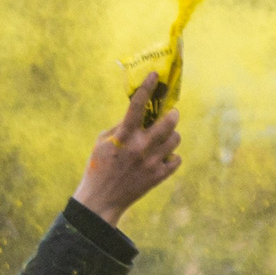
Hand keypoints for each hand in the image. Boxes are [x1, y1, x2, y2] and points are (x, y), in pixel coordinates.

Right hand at [74, 75, 182, 228]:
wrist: (102, 199)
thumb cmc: (99, 166)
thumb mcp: (103, 141)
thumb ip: (121, 126)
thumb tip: (140, 113)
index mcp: (124, 136)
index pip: (138, 105)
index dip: (148, 87)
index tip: (155, 75)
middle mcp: (141, 147)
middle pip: (169, 122)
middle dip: (172, 114)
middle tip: (170, 113)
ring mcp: (152, 162)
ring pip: (175, 139)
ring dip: (172, 135)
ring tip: (164, 137)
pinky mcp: (159, 176)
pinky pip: (176, 159)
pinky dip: (171, 155)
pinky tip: (162, 156)